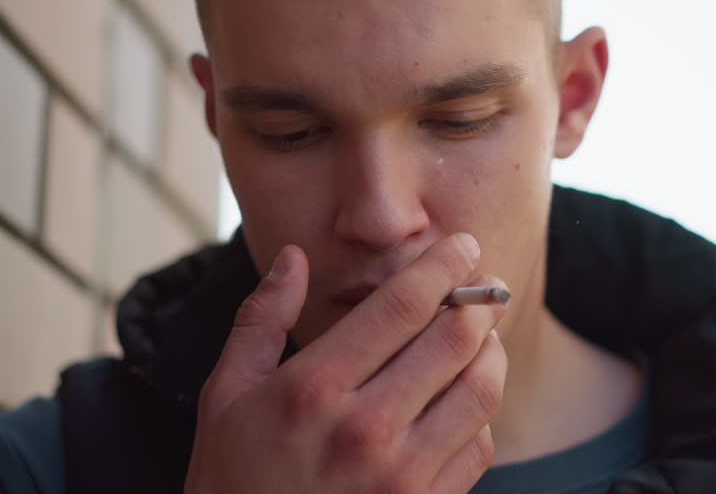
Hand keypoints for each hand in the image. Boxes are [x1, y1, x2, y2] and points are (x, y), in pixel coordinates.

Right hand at [185, 233, 508, 493]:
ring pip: (480, 391)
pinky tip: (464, 396)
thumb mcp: (224, 395)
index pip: (403, 306)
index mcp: (314, 388)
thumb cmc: (231, 477)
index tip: (462, 244)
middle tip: (484, 282)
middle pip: (454, 340)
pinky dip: (480, 413)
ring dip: (491, 351)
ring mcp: (401, 476)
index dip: (443, 265)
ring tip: (482, 334)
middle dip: (478, 299)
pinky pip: (479, 447)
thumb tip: (294, 257)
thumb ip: (261, 319)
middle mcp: (365, 428)